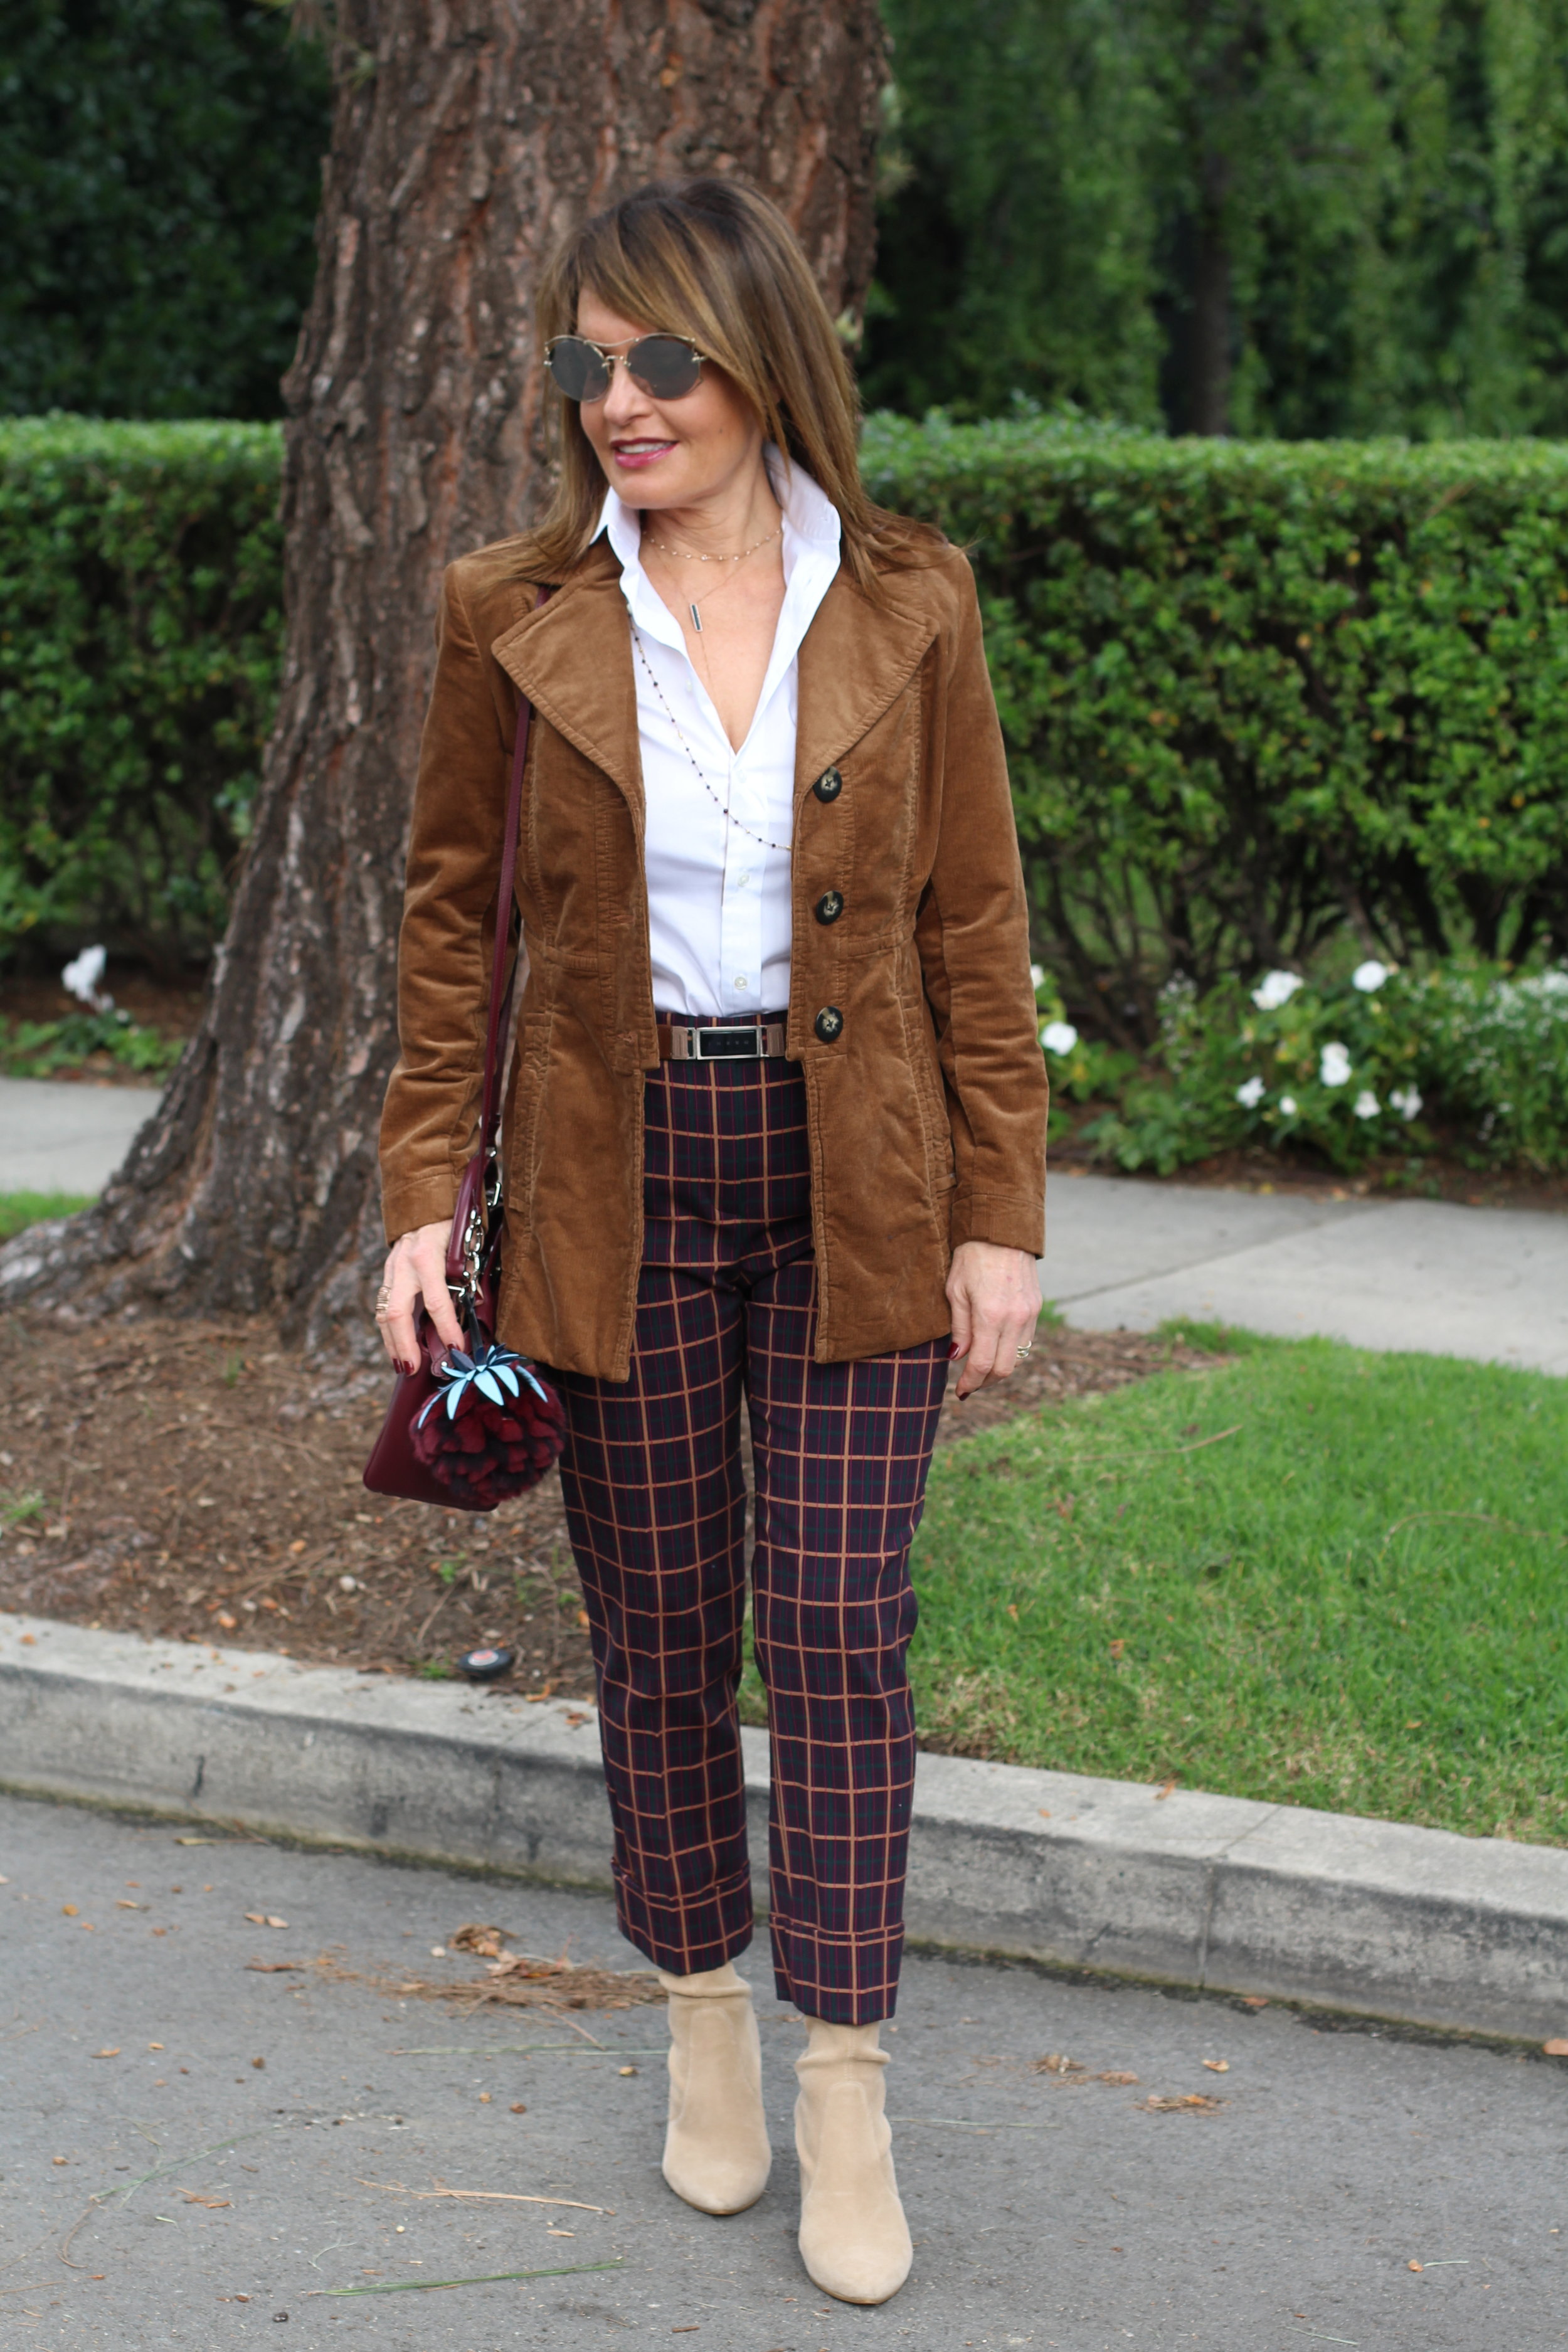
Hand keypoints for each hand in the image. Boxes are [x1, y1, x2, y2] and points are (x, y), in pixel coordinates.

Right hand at [376, 1219, 461, 1373]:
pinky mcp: (387, 1270)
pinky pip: (383, 1304)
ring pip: (383, 1312)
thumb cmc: (457, 1224)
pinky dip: (389, 1328)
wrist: (429, 1199)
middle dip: (404, 1345)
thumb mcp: (467, 1246)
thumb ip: (467, 1276)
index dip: (447, 1328)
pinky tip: (396, 1345)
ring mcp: (391, 1267)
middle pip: (397, 1313)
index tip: (457, 1348)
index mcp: (427, 1256)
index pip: (436, 1302)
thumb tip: (474, 1313)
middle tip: (412, 1370)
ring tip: (401, 1366)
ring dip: (391, 1342)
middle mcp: (404, 1263)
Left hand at [946, 1240, 1040, 1399]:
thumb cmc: (971, 1257)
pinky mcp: (1036, 1307)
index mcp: (990, 1315)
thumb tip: (957, 1358)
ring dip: (1000, 1368)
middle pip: (1004, 1369)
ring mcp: (1029, 1314)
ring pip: (1018, 1357)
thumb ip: (958, 1328)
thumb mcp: (955, 1291)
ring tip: (981, 1369)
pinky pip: (1026, 1341)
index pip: (982, 1364)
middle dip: (985, 1382)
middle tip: (970, 1384)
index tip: (960, 1390)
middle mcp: (1014, 1318)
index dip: (970, 1382)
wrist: (1002, 1230)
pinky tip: (996, 1348)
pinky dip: (1011, 1351)